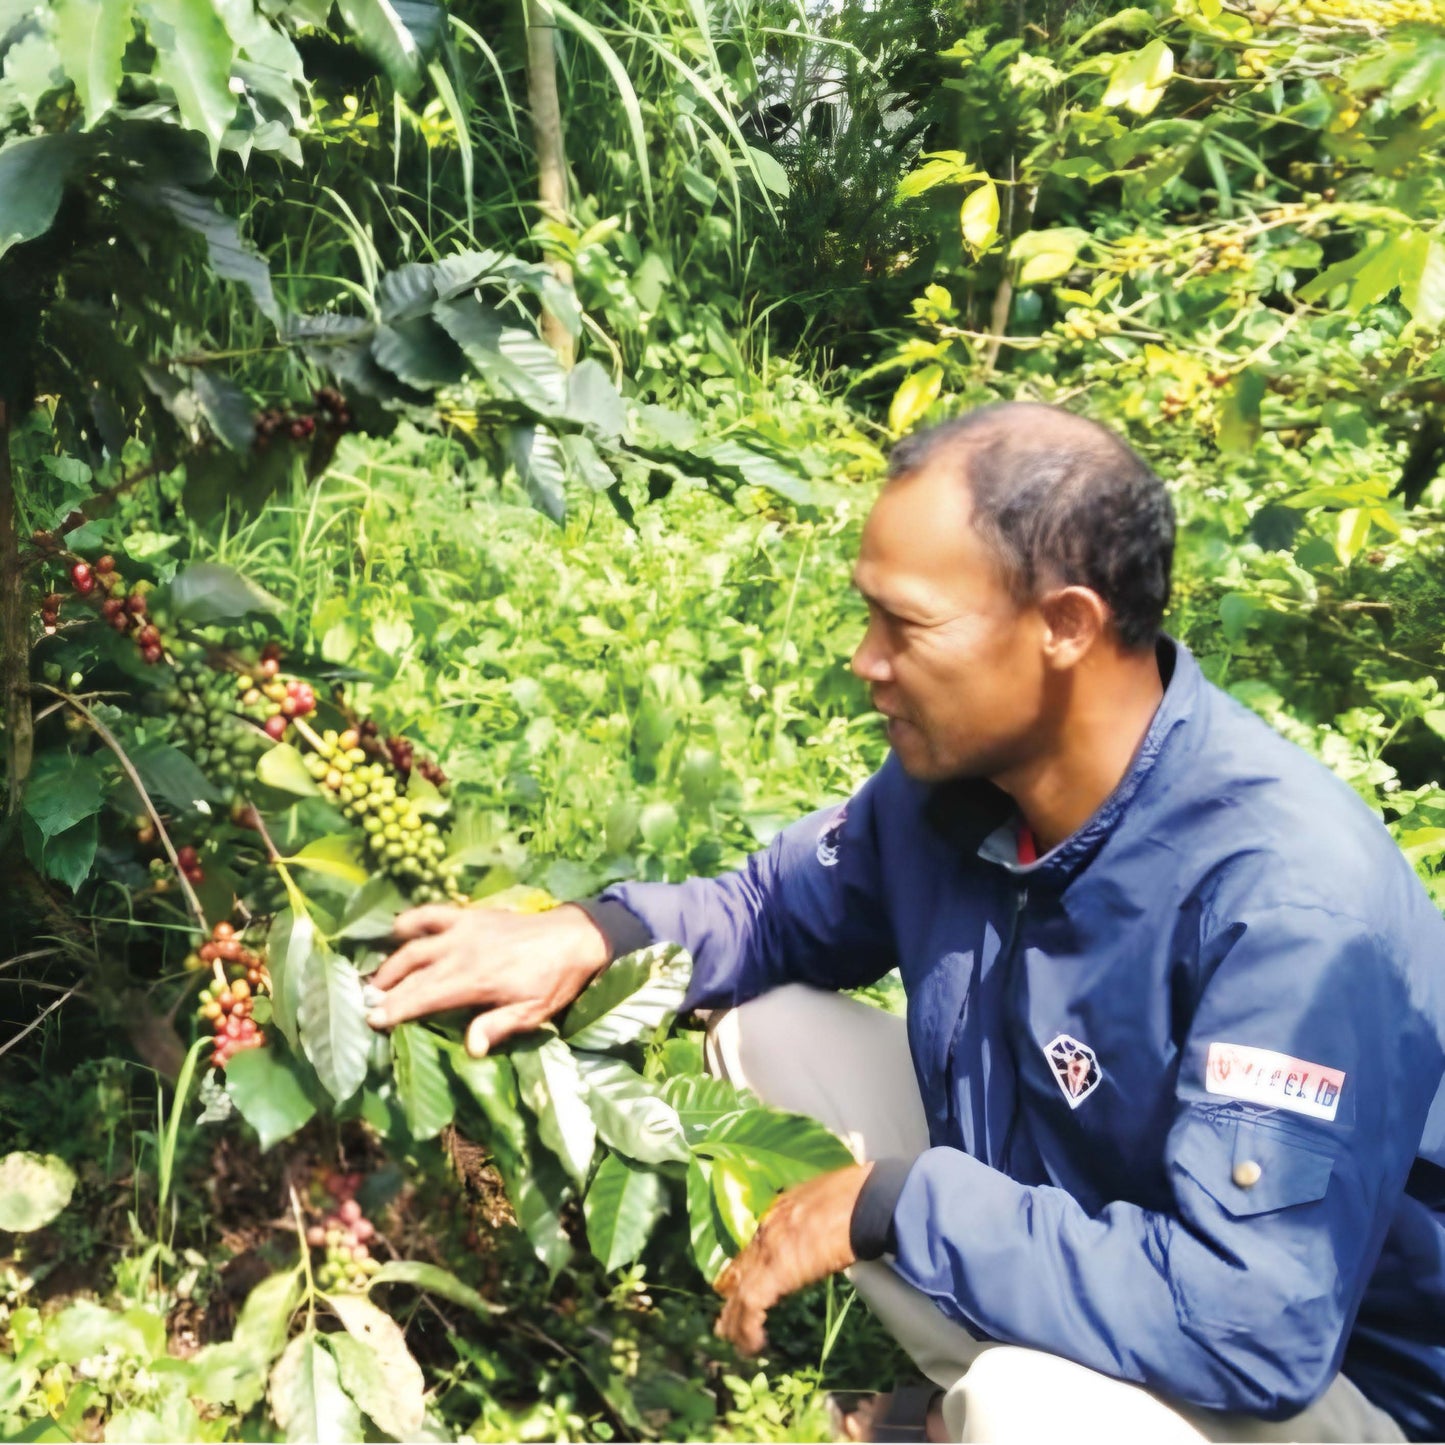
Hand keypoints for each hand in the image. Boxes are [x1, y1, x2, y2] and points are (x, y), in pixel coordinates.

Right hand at [365, 903, 610, 1056]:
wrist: (573, 937)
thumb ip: (499, 1026)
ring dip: (390, 961)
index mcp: (475, 980)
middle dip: (385, 989)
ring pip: (414, 943)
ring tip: (373, 980)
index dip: (396, 1009)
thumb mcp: (533, 1012)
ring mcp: (463, 929)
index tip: (372, 1021)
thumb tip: (471, 1048)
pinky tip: (395, 930)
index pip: (424, 996)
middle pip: (412, 971)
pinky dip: (411, 919)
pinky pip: (432, 913)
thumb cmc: (553, 981)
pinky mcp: (469, 915)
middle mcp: (462, 952)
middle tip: (364, 1004)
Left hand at [714, 1162, 873, 1354]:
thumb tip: (824, 1231)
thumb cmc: (858, 1197)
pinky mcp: (776, 1272)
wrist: (866, 1201)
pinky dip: (749, 1329)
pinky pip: (752, 1306)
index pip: (754, 1248)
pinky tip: (754, 1346)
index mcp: (779, 1212)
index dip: (744, 1272)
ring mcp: (769, 1250)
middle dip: (733, 1300)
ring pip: (740, 1292)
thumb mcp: (826, 1201)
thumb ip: (814, 1219)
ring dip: (737, 1322)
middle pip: (740, 1270)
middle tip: (726, 1325)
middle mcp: (767, 1230)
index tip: (737, 1289)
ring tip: (738, 1344)